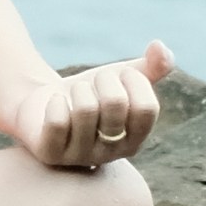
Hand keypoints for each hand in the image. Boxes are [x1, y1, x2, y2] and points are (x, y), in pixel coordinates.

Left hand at [8, 41, 169, 175]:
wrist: (44, 102)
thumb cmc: (91, 93)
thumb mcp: (122, 78)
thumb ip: (151, 67)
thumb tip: (161, 47)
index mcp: (135, 139)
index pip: (147, 108)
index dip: (133, 80)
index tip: (121, 75)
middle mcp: (111, 154)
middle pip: (115, 104)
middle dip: (103, 80)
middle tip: (93, 83)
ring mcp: (80, 157)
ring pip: (85, 110)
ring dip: (79, 90)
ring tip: (75, 94)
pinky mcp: (51, 154)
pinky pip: (58, 121)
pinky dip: (55, 102)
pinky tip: (55, 106)